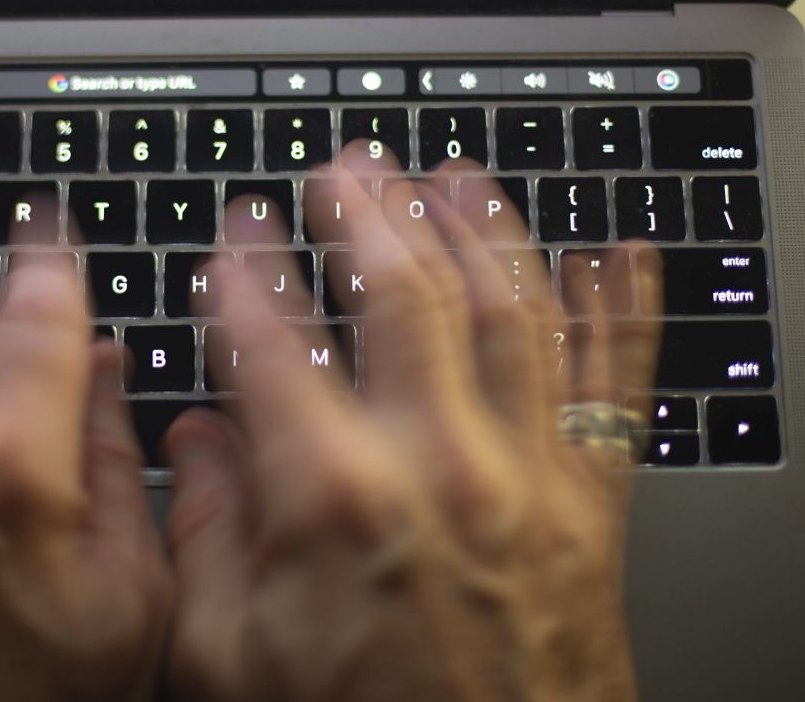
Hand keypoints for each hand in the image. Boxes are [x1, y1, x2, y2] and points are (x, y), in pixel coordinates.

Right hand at [165, 148, 662, 701]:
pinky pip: (620, 382)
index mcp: (331, 498)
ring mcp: (529, 475)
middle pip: (402, 292)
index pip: (275, 340)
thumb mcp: (228, 656)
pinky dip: (623, 307)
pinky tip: (615, 250)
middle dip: (365, 213)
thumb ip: (203, 531)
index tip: (239, 232)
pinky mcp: (594, 505)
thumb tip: (200, 438)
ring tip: (450, 176)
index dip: (247, 272)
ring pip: (511, 308)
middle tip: (343, 169)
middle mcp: (439, 463)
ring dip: (482, 227)